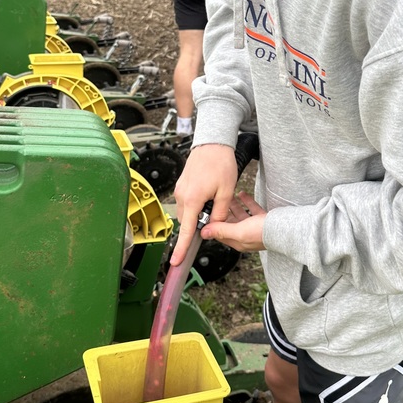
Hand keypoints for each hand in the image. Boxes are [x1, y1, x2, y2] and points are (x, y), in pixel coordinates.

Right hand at [170, 144, 237, 266]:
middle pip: (188, 222)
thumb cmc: (220, 163)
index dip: (181, 248)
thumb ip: (220, 213)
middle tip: (216, 213)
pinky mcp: (182, 185)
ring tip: (216, 198)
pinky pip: (188, 202)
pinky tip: (210, 194)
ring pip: (188, 212)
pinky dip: (197, 205)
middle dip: (199, 225)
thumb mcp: (226, 191)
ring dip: (199, 214)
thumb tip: (214, 227)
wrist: (213, 142)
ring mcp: (180, 190)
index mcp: (192, 200)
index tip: (176, 260)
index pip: (185, 230)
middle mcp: (182, 196)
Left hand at [200, 191, 265, 252]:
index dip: (213, 223)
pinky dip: (246, 202)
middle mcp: (245, 235)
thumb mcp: (239, 231)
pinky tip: (243, 194)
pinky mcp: (263, 220)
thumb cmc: (264, 232)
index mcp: (237, 241)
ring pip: (240, 215)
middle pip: (229, 223)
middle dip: (222, 212)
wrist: (286, 228)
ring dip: (233, 206)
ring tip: (228, 196)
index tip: (207, 212)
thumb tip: (204, 233)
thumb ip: (221, 230)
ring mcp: (254, 227)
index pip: (220, 233)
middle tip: (215, 200)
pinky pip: (252, 210)